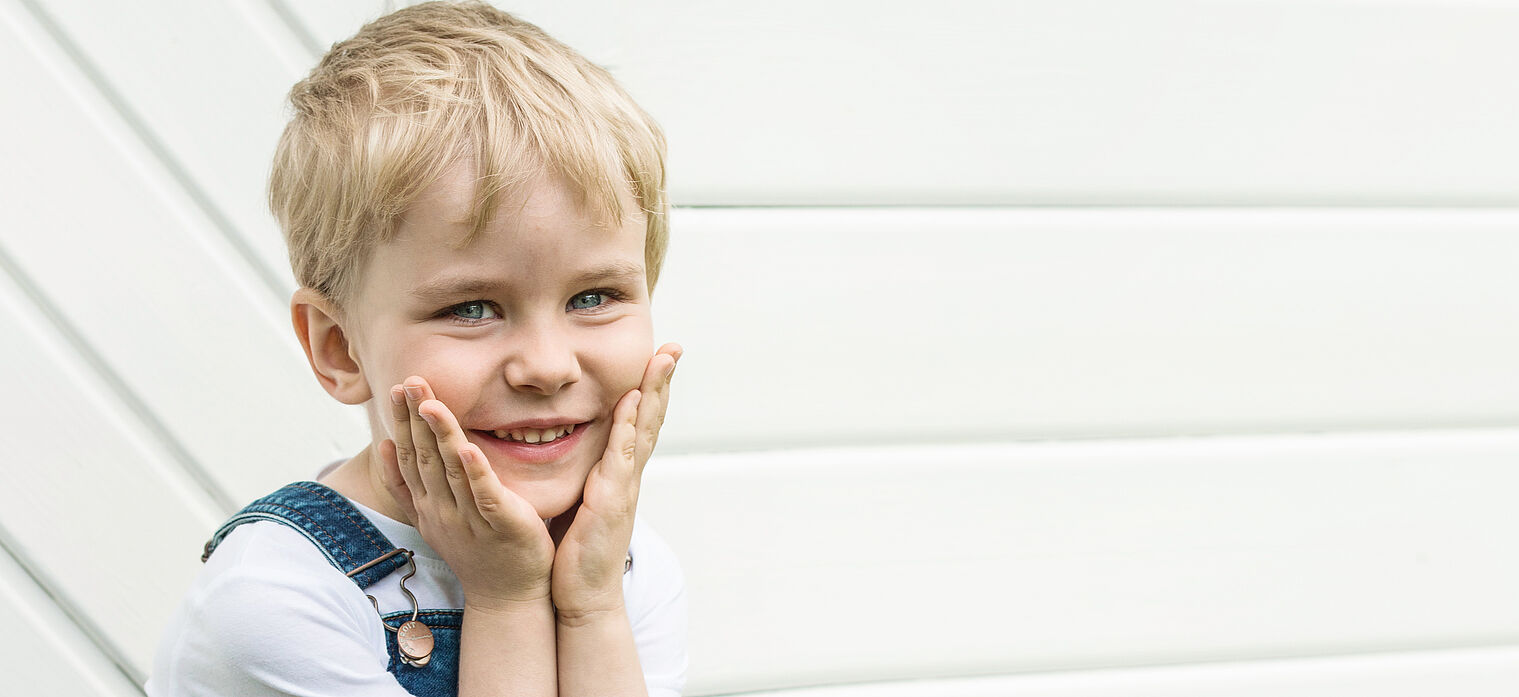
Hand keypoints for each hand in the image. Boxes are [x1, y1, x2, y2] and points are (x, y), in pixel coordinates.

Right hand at [380, 377, 554, 609]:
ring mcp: (470, 519)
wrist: (506, 596)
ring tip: (432, 404)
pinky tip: (468, 448)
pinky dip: (476, 471)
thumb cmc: (476, 550)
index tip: (397, 389)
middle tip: (409, 381)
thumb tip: (386, 447)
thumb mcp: (433, 517)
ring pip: (451, 471)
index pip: (409, 457)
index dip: (402, 423)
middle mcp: (443, 510)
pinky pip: (486, 495)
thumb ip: (409, 486)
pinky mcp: (502, 524)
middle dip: (416, 418)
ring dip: (440, 436)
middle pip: (424, 458)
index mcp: (428, 504)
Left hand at [549, 343, 681, 618]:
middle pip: (651, 419)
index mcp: (619, 474)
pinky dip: (630, 427)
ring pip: (644, 430)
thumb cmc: (577, 552)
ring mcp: (624, 486)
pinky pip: (622, 457)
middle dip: (662, 382)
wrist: (582, 596)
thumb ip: (585, 477)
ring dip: (654, 394)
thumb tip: (572, 452)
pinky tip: (631, 402)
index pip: (639, 423)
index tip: (658, 357)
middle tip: (674, 348)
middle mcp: (628, 475)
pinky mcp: (611, 501)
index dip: (649, 390)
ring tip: (662, 360)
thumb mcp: (583, 504)